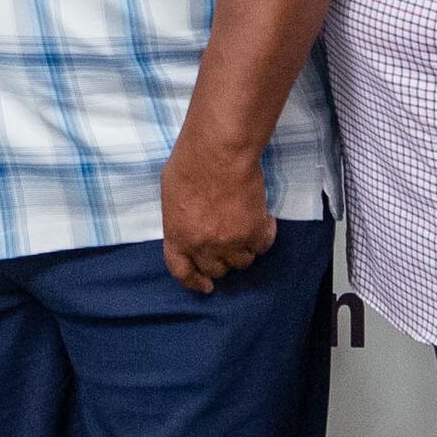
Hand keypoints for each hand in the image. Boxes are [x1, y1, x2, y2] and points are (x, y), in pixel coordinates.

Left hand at [160, 134, 277, 293]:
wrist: (220, 151)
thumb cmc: (191, 162)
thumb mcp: (171, 193)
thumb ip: (181, 217)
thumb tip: (191, 224)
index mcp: (177, 236)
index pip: (183, 271)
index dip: (195, 282)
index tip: (206, 286)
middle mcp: (202, 245)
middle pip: (217, 269)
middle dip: (223, 261)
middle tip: (230, 245)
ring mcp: (229, 242)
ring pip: (243, 262)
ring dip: (245, 249)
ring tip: (247, 227)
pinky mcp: (254, 232)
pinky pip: (263, 246)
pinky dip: (265, 235)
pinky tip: (264, 220)